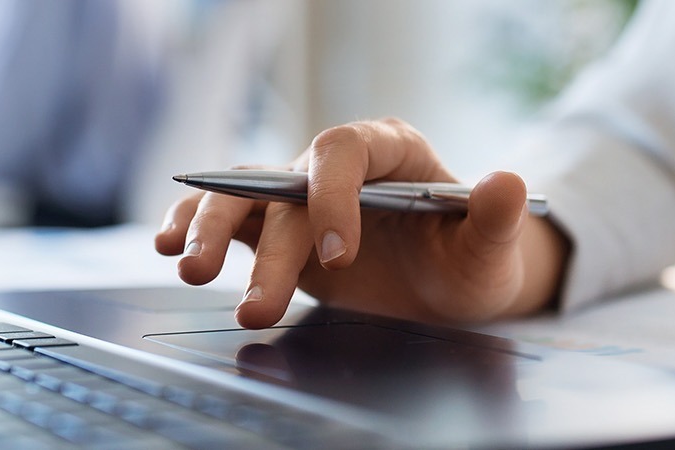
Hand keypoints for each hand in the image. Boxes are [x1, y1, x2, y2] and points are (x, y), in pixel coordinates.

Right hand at [153, 118, 569, 328]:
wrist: (447, 289)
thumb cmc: (468, 260)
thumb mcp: (490, 248)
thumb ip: (495, 217)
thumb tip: (506, 182)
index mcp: (388, 150)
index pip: (342, 152)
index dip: (331, 196)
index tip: (338, 255)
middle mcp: (334, 167)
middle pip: (283, 185)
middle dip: (266, 245)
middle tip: (260, 303)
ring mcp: (297, 196)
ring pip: (240, 196)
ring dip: (210, 231)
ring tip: (190, 271)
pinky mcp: (273, 229)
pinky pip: (225, 218)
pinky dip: (191, 227)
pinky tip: (168, 248)